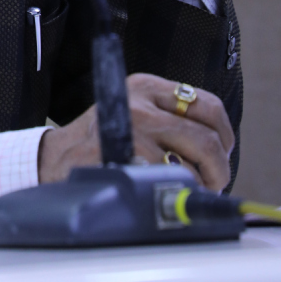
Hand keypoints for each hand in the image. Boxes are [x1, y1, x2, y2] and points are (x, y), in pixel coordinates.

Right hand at [37, 73, 233, 190]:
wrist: (56, 159)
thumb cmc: (100, 141)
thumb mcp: (133, 112)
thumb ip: (170, 118)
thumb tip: (219, 147)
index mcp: (145, 86)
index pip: (206, 104)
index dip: (224, 133)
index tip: (223, 151)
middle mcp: (140, 104)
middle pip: (206, 137)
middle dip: (219, 168)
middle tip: (214, 181)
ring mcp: (133, 133)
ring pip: (193, 164)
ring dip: (198, 185)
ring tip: (187, 190)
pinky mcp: (127, 160)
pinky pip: (171, 183)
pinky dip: (177, 194)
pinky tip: (167, 195)